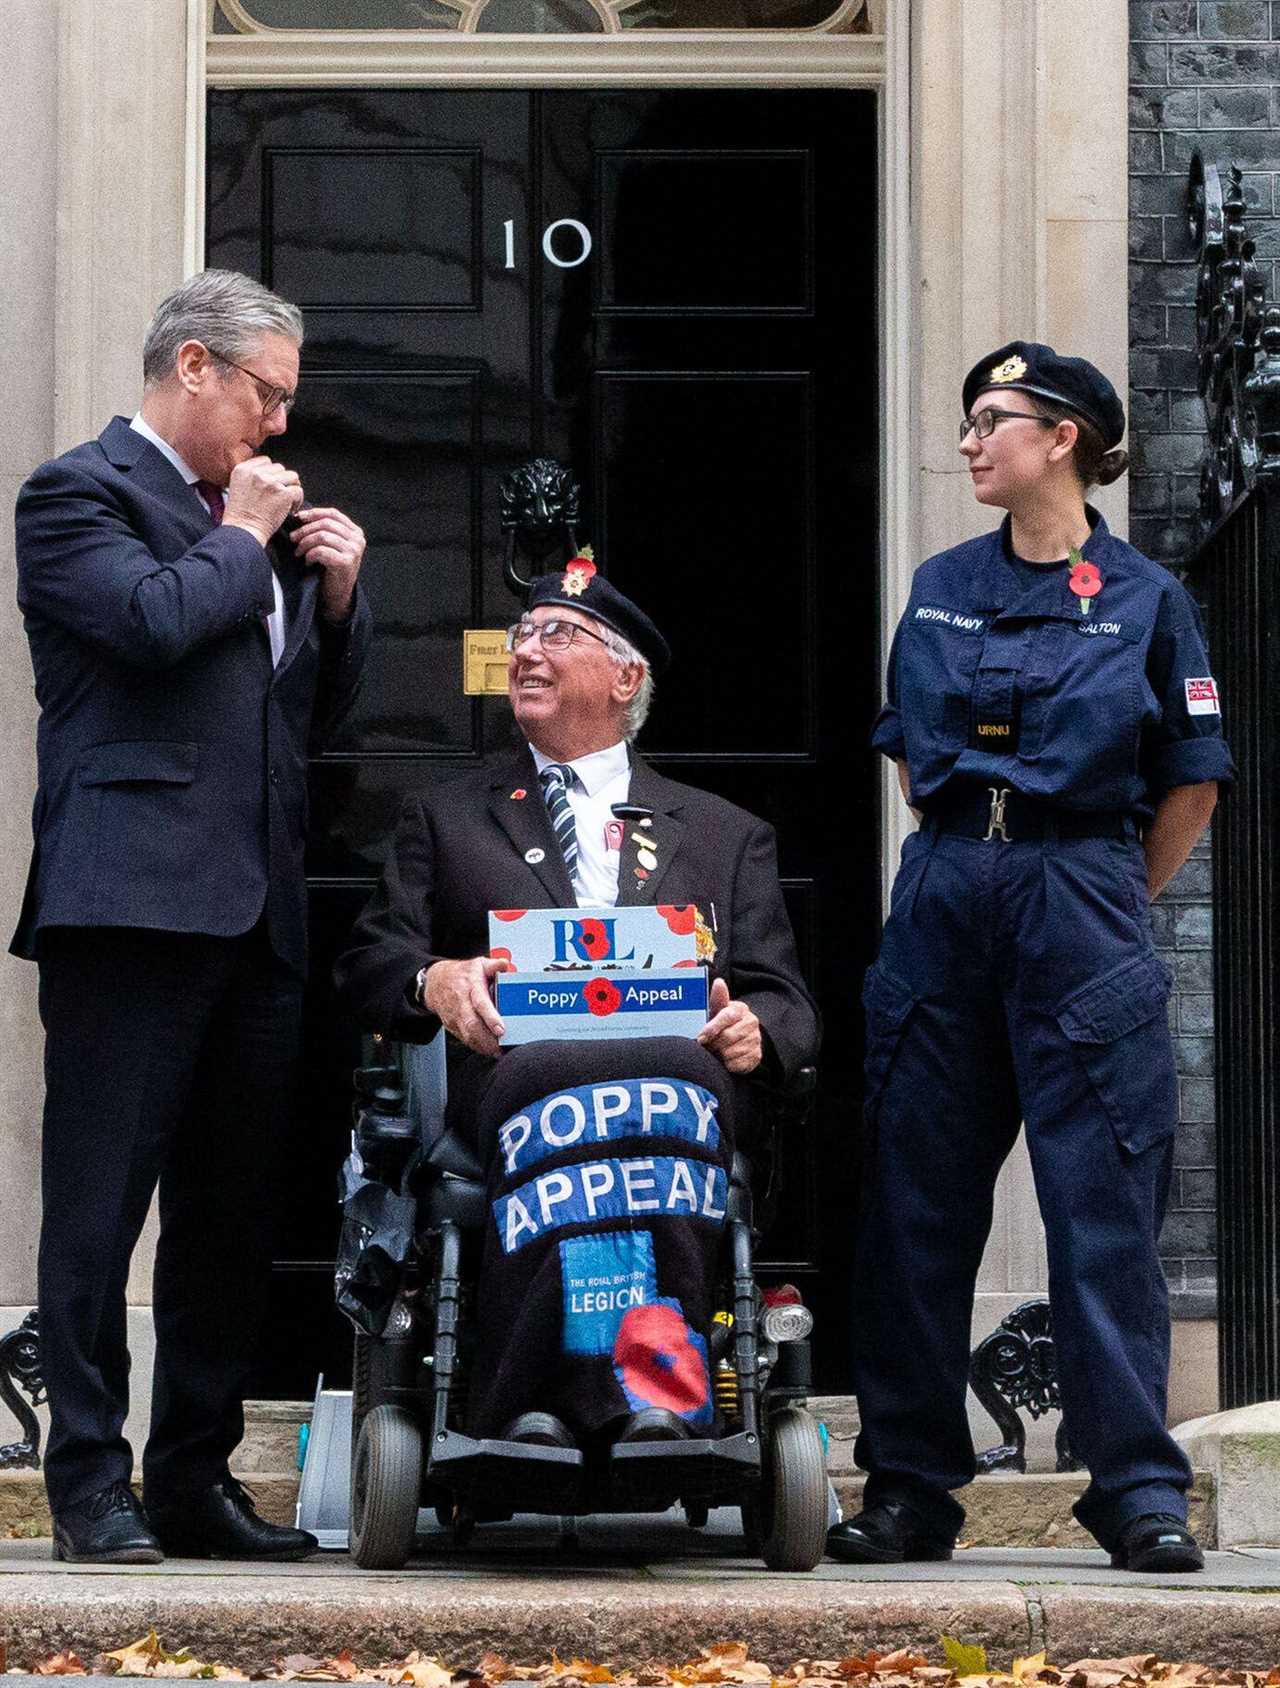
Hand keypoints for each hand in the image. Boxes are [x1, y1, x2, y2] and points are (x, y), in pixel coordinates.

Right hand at [222, 456, 303, 546]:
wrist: (243, 532)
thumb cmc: (240, 516)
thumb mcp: (237, 488)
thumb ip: (251, 477)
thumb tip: (270, 473)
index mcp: (242, 470)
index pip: (266, 461)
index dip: (271, 473)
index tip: (271, 486)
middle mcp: (256, 473)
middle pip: (280, 468)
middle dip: (282, 481)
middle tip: (280, 496)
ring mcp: (271, 482)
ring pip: (292, 476)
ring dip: (292, 488)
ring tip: (287, 501)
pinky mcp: (283, 494)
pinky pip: (298, 491)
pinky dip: (297, 501)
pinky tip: (290, 510)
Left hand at [290, 505, 365, 621]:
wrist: (337, 595)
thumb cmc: (330, 568)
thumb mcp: (331, 545)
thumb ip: (324, 529)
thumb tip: (301, 515)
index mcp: (355, 532)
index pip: (333, 513)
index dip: (313, 513)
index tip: (298, 517)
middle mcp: (357, 540)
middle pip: (325, 523)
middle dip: (305, 530)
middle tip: (293, 538)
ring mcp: (353, 551)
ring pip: (322, 536)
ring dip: (305, 543)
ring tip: (299, 552)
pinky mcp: (346, 563)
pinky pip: (321, 551)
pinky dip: (310, 555)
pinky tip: (307, 562)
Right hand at [423, 956, 511, 1057]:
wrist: (435, 983)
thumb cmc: (460, 975)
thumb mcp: (478, 964)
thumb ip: (493, 965)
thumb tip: (504, 964)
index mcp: (470, 986)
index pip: (480, 1003)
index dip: (490, 1017)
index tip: (501, 1029)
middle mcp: (462, 1003)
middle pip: (472, 1024)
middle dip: (487, 1039)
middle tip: (501, 1046)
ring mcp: (456, 1016)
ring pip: (467, 1035)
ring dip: (483, 1046)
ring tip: (497, 1051)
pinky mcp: (453, 1026)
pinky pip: (465, 1039)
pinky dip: (477, 1047)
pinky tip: (488, 1050)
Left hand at [697, 976, 762, 1073]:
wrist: (737, 1041)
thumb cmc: (721, 1024)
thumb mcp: (717, 1011)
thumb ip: (717, 998)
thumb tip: (719, 982)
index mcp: (741, 1009)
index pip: (727, 1017)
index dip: (712, 1028)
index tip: (701, 1037)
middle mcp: (751, 1023)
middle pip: (728, 1036)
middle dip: (713, 1043)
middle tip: (706, 1046)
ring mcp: (755, 1040)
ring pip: (731, 1052)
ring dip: (719, 1054)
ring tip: (715, 1051)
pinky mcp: (756, 1056)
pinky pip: (737, 1064)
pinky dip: (727, 1064)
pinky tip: (724, 1059)